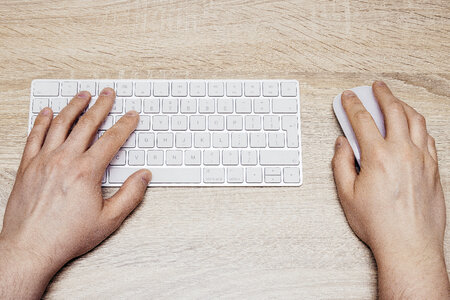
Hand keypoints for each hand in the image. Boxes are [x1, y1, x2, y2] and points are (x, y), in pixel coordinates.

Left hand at [0, 88, 150, 298]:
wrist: (30, 248)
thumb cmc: (66, 236)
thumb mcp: (109, 220)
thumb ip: (130, 195)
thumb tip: (143, 177)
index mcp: (86, 172)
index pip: (111, 140)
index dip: (125, 125)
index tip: (131, 116)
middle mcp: (64, 160)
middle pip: (87, 124)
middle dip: (101, 106)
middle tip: (108, 94)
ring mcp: (43, 161)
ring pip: (61, 124)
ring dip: (74, 106)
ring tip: (82, 94)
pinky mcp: (27, 166)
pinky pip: (35, 136)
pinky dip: (42, 121)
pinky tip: (47, 112)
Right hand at [332, 81, 448, 298]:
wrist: (409, 245)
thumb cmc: (378, 224)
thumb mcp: (347, 195)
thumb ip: (341, 164)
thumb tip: (342, 144)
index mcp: (378, 157)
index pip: (363, 120)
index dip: (353, 104)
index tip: (349, 96)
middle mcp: (403, 152)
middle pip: (394, 111)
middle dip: (383, 94)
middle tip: (376, 86)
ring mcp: (422, 159)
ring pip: (415, 120)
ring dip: (403, 105)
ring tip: (395, 101)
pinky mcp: (433, 169)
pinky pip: (428, 137)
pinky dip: (419, 125)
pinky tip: (413, 125)